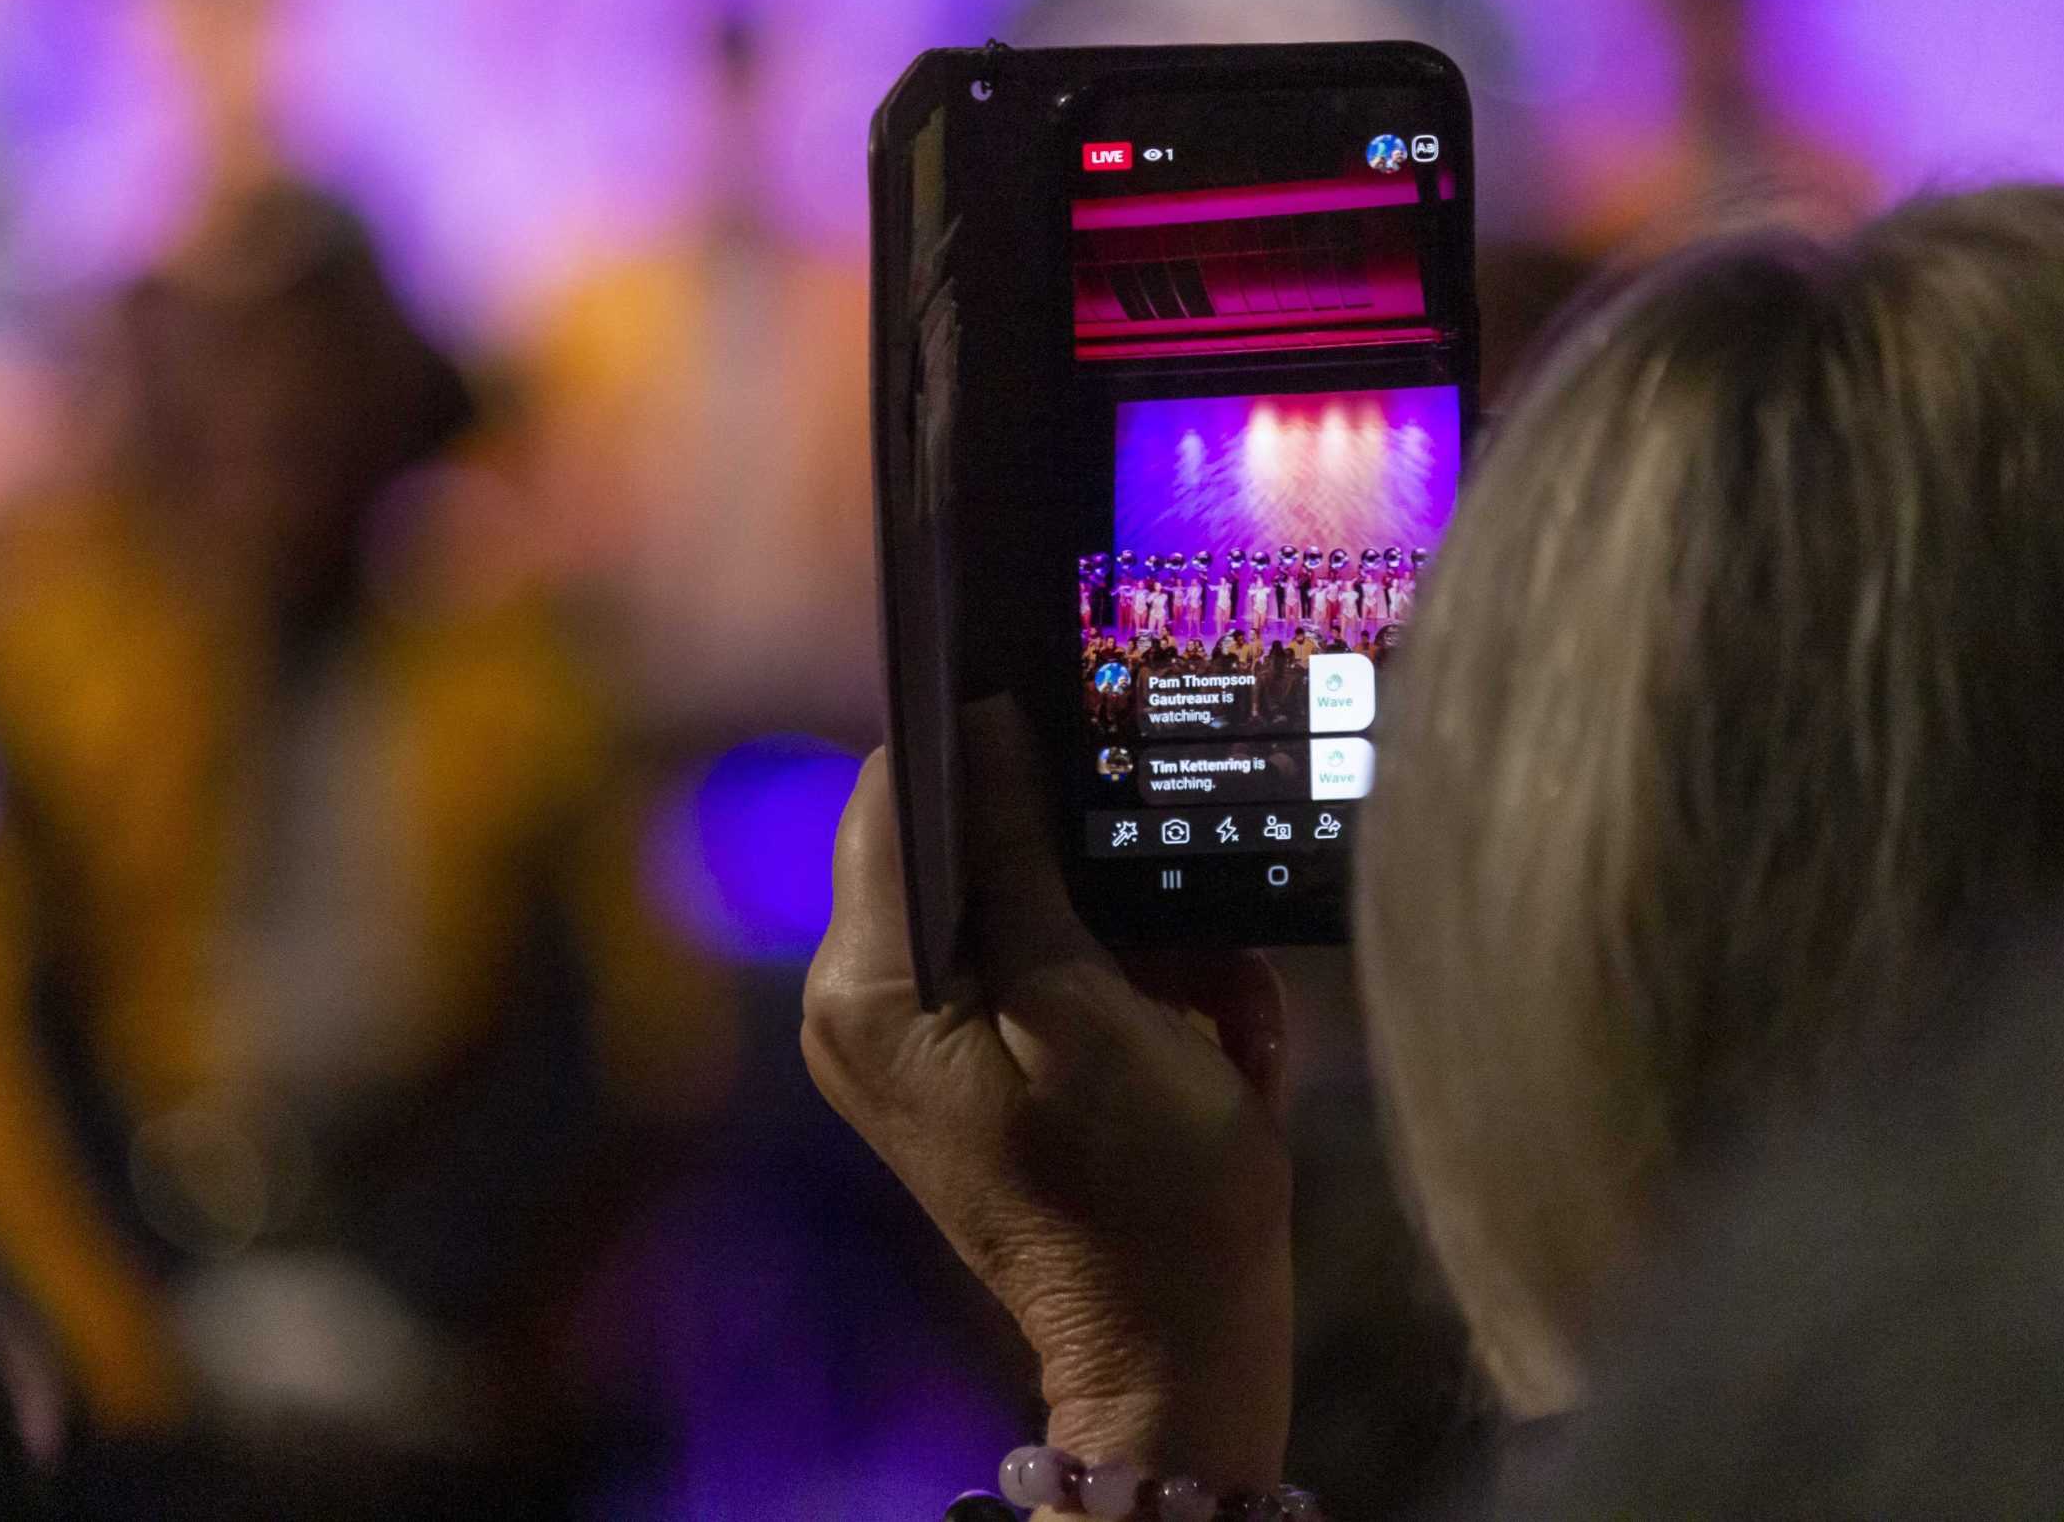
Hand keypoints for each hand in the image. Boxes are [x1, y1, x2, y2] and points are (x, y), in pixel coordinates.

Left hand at [802, 711, 1294, 1493]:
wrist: (1175, 1347)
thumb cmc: (1147, 1193)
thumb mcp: (1092, 1009)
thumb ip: (1021, 865)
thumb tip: (987, 731)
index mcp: (867, 991)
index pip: (890, 799)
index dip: (974, 742)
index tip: (1070, 717)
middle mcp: (858, 1008)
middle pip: (951, 844)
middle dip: (1074, 854)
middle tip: (1178, 909)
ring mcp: (905, 1041)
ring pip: (1015, 899)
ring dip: (1123, 924)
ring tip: (1205, 994)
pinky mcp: (959, 1064)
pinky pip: (1037, 963)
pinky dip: (1121, 975)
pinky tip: (1197, 1026)